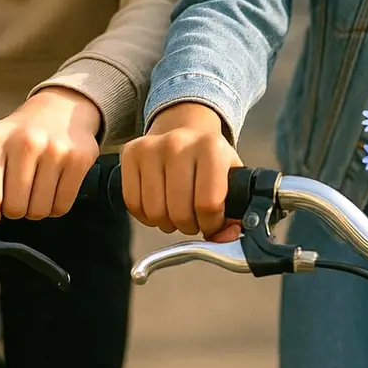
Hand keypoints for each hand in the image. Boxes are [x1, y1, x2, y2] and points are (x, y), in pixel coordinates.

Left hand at [0, 87, 101, 224]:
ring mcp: (55, 150)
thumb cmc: (20, 134)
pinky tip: (52, 192)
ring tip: (35, 193)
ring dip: (36, 210)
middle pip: (15, 208)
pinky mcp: (79, 159)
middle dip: (14, 210)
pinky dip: (55, 207)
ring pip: (39, 210)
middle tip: (17, 198)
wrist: (59, 107)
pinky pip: (62, 206)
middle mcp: (24, 142)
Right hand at [121, 102, 242, 242]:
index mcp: (211, 147)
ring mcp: (152, 147)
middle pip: (179, 212)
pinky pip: (133, 204)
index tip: (212, 222)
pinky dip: (146, 216)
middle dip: (189, 226)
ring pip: (155, 212)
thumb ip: (237, 213)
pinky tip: (159, 206)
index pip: (208, 204)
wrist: (184, 130)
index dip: (211, 224)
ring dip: (167, 223)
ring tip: (176, 212)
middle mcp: (179, 143)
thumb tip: (228, 237)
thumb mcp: (232, 179)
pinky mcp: (131, 153)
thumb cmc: (209, 160)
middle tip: (193, 218)